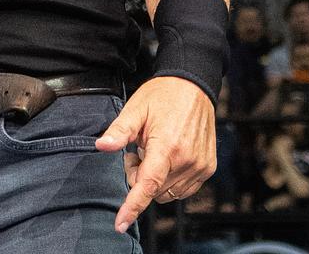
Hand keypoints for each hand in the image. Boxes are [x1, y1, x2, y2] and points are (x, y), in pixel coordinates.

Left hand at [95, 76, 216, 232]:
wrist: (193, 85)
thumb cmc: (163, 95)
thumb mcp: (135, 108)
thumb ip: (119, 131)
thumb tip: (101, 146)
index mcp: (166, 146)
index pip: (147, 185)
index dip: (132, 206)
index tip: (120, 224)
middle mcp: (186, 160)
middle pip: (154, 190)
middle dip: (139, 177)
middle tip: (136, 152)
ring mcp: (200, 166)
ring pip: (168, 193)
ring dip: (156, 180)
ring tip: (152, 151)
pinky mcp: (207, 167)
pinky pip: (184, 189)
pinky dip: (170, 180)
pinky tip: (167, 157)